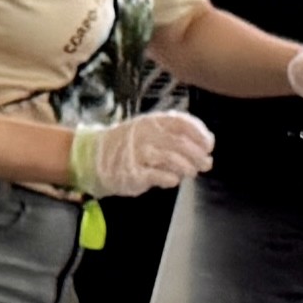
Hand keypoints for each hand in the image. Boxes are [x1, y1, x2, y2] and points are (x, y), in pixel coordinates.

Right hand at [66, 110, 215, 196]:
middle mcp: (146, 134)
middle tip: (206, 164)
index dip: (200, 134)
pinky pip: (156, 176)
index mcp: (152, 122)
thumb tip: (206, 144)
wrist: (94, 157)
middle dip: (198, 155)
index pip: (182, 123)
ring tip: (191, 173)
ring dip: (187, 167)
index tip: (209, 145)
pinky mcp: (132, 172)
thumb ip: (175, 136)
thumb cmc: (128, 145)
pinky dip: (170, 179)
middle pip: (180, 143)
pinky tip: (173, 180)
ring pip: (170, 159)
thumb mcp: (150, 131)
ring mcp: (138, 153)